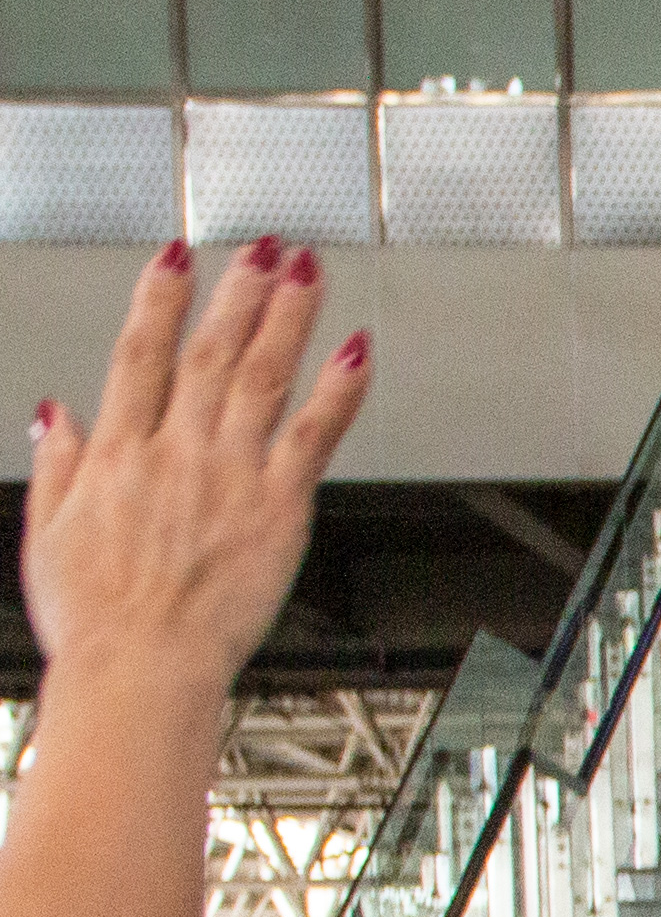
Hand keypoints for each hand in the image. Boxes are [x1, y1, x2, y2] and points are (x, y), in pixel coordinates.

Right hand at [26, 242, 366, 707]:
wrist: (139, 670)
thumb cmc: (96, 621)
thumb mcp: (47, 534)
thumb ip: (57, 467)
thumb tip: (55, 414)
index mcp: (116, 455)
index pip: (138, 353)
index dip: (159, 297)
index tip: (178, 256)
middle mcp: (174, 452)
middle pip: (209, 350)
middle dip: (239, 291)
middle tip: (266, 246)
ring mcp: (228, 476)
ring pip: (263, 376)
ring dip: (288, 317)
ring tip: (308, 270)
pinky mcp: (277, 510)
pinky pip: (314, 436)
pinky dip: (338, 391)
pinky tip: (357, 351)